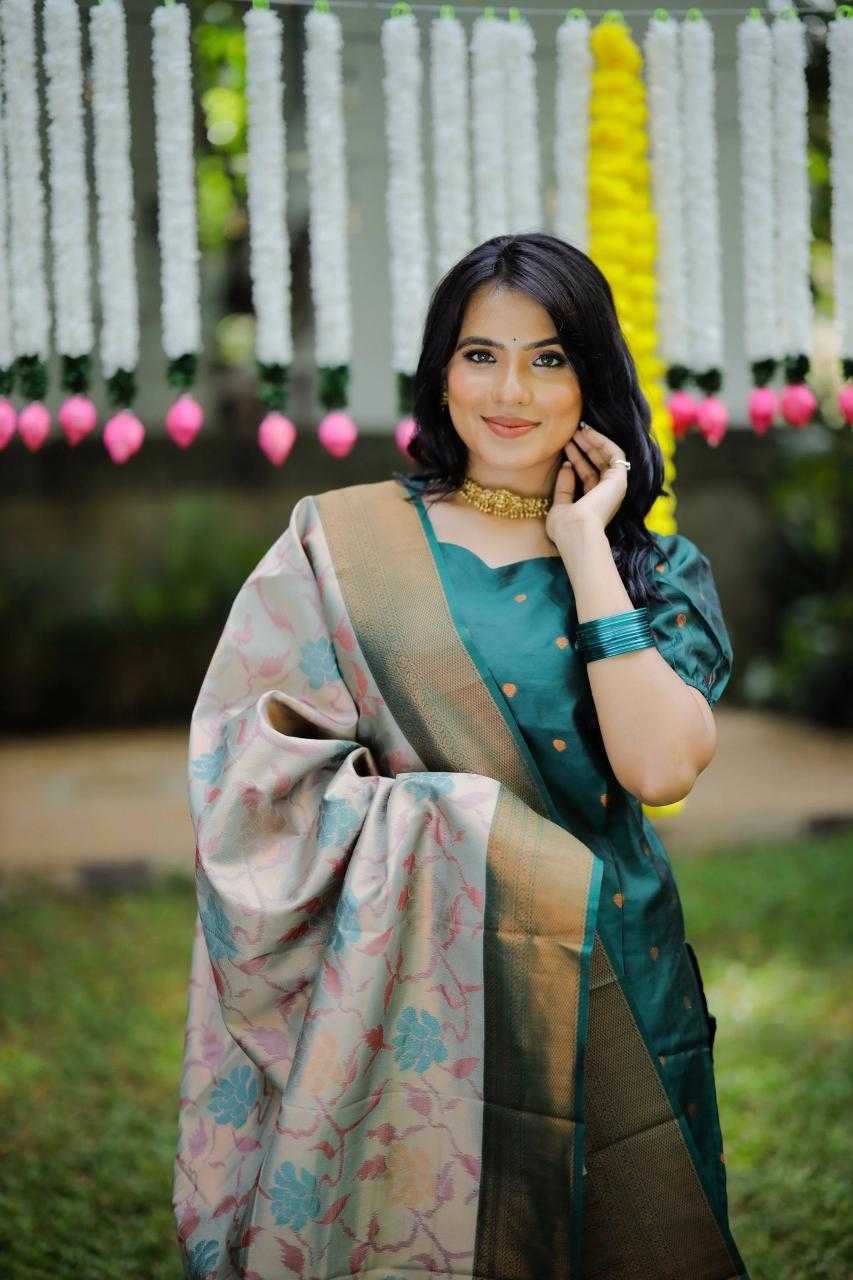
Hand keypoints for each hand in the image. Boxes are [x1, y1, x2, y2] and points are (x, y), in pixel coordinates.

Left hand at [545, 422, 629, 544]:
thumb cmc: (565, 528)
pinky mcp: (619, 479)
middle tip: (571, 433)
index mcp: (595, 503)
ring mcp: (615, 487)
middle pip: (598, 464)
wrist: (577, 532)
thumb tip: (566, 466)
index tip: (564, 445)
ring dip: (593, 441)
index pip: (588, 475)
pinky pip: (615, 453)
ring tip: (577, 429)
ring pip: (607, 456)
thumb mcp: (560, 506)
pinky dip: (602, 441)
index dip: (576, 459)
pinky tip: (588, 432)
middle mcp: (608, 495)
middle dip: (585, 446)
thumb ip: (564, 488)